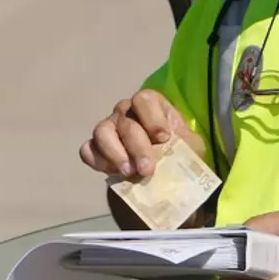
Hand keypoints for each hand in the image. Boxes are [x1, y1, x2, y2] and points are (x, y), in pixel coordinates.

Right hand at [79, 89, 204, 177]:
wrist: (166, 180)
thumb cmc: (179, 156)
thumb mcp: (191, 148)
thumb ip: (185, 144)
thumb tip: (175, 149)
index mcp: (151, 106)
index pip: (144, 99)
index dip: (153, 118)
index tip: (164, 138)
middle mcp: (126, 113)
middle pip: (125, 122)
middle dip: (137, 147)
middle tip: (147, 170)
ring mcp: (109, 129)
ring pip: (102, 132)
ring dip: (115, 153)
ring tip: (128, 172)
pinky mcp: (96, 149)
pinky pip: (87, 150)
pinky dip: (98, 161)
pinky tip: (113, 173)